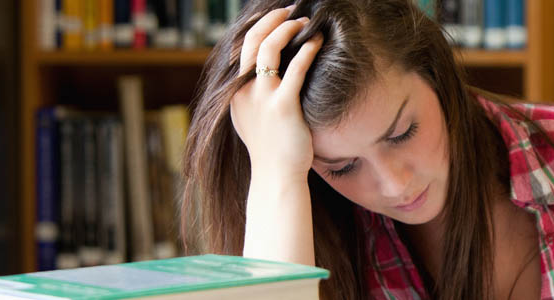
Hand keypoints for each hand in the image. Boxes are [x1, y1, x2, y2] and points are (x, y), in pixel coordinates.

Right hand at [231, 6, 322, 178]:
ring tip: (305, 22)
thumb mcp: (254, 120)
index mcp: (236, 93)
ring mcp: (262, 98)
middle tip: (290, 10)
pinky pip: (296, 70)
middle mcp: (244, 91)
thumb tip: (267, 78)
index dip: (259, 28)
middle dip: (272, 20)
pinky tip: (317, 43)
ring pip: (269, 49)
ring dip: (288, 30)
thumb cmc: (273, 150)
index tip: (276, 18)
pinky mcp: (283, 107)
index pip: (243, 48)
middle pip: (252, 41)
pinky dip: (307, 51)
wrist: (277, 177)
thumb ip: (255, 98)